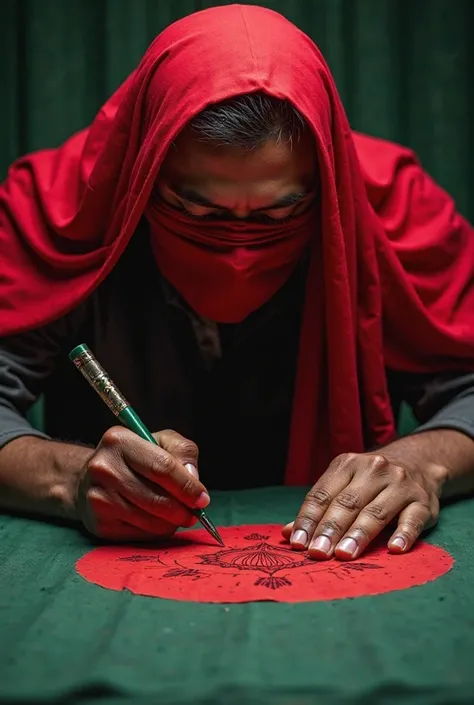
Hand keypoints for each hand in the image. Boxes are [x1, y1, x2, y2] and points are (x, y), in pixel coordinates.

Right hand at [75, 427, 208, 540]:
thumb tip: (194, 479)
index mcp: (119, 441)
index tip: (202, 498)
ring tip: (177, 517)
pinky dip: (156, 531)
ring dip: (172, 523)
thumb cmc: (134, 458)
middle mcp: (104, 468)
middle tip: (195, 514)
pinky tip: (157, 521)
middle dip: (183, 510)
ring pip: (150, 520)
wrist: (89, 479)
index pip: (162, 467)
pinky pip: (140, 534)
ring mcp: (98, 498)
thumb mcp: (160, 441)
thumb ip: (183, 452)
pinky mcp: (99, 523)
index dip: (187, 486)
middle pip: (156, 498)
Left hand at [282, 448, 446, 559]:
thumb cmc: (372, 481)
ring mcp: (400, 484)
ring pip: (376, 512)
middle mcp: (373, 469)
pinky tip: (394, 550)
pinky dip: (403, 534)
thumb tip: (288, 534)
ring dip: (359, 535)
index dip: (308, 520)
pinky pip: (412, 519)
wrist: (419, 462)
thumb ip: (320, 508)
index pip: (322, 494)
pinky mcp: (422, 501)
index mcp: (347, 464)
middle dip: (330, 530)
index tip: (297, 544)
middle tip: (317, 553)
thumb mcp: (345, 484)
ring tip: (344, 555)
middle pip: (347, 503)